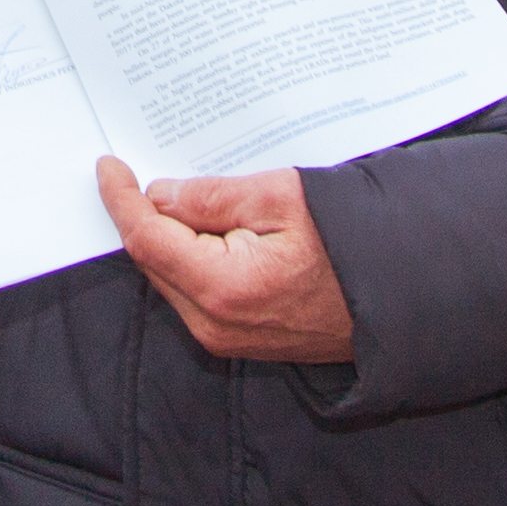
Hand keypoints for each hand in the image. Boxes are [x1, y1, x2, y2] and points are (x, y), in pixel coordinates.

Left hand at [100, 160, 354, 364]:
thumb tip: (160, 196)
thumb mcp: (281, 198)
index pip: (146, 237)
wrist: (397, 298)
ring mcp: (225, 337)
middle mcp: (214, 323)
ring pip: (171, 277)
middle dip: (142, 215)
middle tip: (138, 170)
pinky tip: (203, 228)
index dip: (121, 198)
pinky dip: (188, 257)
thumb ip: (211, 198)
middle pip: (153, 260)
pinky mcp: (238, 339)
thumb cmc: (350, 244)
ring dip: (166, 237)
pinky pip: (193, 292)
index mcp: (221, 286)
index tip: (109, 166)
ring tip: (178, 194)